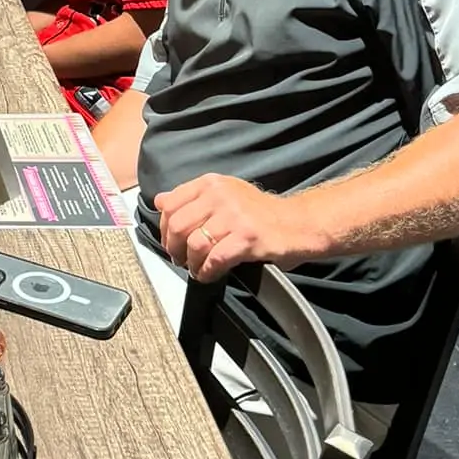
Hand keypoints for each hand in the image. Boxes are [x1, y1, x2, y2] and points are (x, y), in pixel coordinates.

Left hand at [153, 175, 331, 282]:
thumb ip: (192, 198)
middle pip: (178, 225)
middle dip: (174, 248)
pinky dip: (208, 271)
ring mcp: (234, 216)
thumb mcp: (225, 194)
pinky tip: (210, 274)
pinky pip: (215, 259)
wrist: (299, 224)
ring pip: (195, 244)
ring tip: (197, 269)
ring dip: (192, 263)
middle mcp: (220, 195)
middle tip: (181, 260)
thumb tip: (160, 201)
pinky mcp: (247, 238)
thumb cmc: (262, 214)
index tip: (170, 242)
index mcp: (211, 183)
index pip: (170, 203)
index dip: (164, 228)